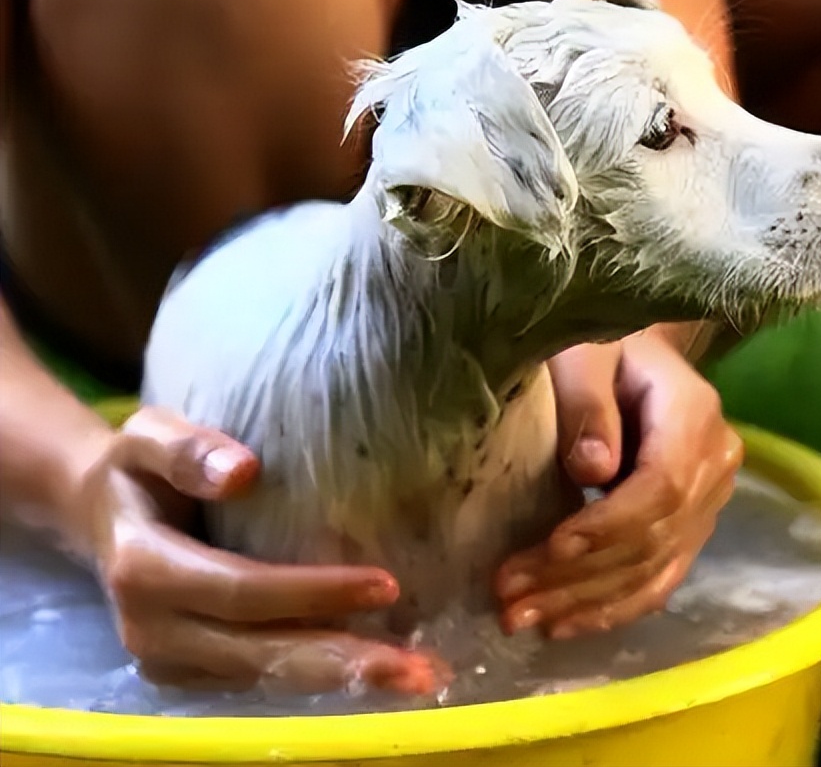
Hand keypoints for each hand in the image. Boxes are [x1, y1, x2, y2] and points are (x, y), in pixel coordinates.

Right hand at [79, 406, 443, 694]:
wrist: (102, 515)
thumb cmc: (138, 469)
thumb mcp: (146, 436)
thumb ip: (186, 448)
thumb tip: (243, 472)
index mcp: (144, 570)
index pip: (241, 591)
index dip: (313, 593)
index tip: (386, 584)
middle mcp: (152, 630)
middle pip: (260, 653)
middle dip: (345, 662)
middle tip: (421, 668)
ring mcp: (169, 662)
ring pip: (266, 679)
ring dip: (343, 681)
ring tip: (416, 678)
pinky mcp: (191, 675)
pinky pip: (261, 683)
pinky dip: (320, 680)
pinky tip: (378, 672)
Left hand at [495, 330, 742, 638]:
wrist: (631, 354)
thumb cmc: (599, 345)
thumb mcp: (583, 352)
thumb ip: (586, 401)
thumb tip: (592, 470)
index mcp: (695, 414)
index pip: (663, 486)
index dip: (610, 524)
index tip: (553, 546)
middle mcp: (715, 465)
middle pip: (654, 537)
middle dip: (580, 574)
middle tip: (509, 595)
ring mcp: (708, 503)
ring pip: (655, 569)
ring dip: (586, 602)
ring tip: (520, 618)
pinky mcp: (689, 529)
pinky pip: (659, 580)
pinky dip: (611, 608)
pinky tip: (563, 626)